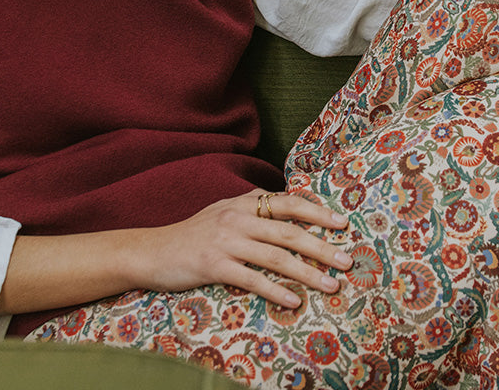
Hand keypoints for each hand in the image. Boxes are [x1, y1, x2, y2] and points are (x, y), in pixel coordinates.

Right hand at [133, 189, 351, 307]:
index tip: (343, 223)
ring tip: (330, 285)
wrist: (152, 251)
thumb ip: (252, 204)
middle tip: (346, 260)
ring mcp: (226, 242)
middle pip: (289, 232)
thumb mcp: (223, 210)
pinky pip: (252, 279)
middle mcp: (237, 218)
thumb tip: (284, 198)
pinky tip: (294, 301)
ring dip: (307, 273)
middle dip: (322, 246)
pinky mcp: (213, 266)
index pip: (288, 203)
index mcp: (243, 203)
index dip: (318, 212)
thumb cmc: (193, 233)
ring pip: (275, 257)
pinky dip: (276, 291)